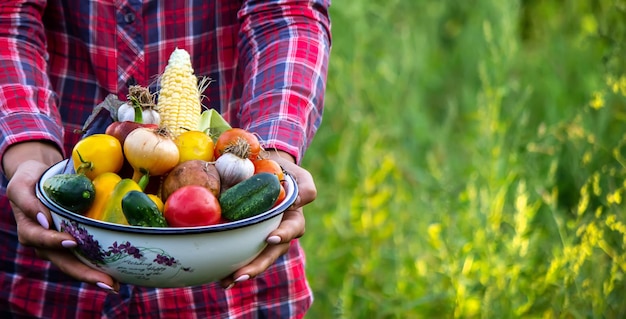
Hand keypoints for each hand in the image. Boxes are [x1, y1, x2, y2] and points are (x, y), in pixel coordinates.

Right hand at [4, 142, 120, 292]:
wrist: (38, 178)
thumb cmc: (29, 179)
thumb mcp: (21, 185)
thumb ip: (28, 202)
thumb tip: (44, 219)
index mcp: (30, 231)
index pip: (42, 240)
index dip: (55, 242)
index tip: (72, 242)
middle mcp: (45, 244)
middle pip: (65, 262)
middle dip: (85, 274)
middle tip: (107, 283)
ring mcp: (59, 247)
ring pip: (76, 265)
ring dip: (95, 276)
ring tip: (115, 285)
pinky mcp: (73, 244)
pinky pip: (85, 258)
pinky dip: (99, 266)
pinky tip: (117, 274)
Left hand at [219, 150, 316, 287]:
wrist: (263, 170)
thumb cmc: (284, 173)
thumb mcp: (299, 176)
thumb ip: (305, 188)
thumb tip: (295, 203)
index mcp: (293, 220)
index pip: (292, 230)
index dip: (283, 235)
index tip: (270, 238)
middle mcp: (277, 234)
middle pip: (270, 254)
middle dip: (256, 266)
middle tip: (240, 275)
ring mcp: (260, 238)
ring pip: (253, 259)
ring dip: (240, 272)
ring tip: (225, 282)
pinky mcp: (244, 237)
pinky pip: (238, 253)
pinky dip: (227, 264)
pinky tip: (215, 274)